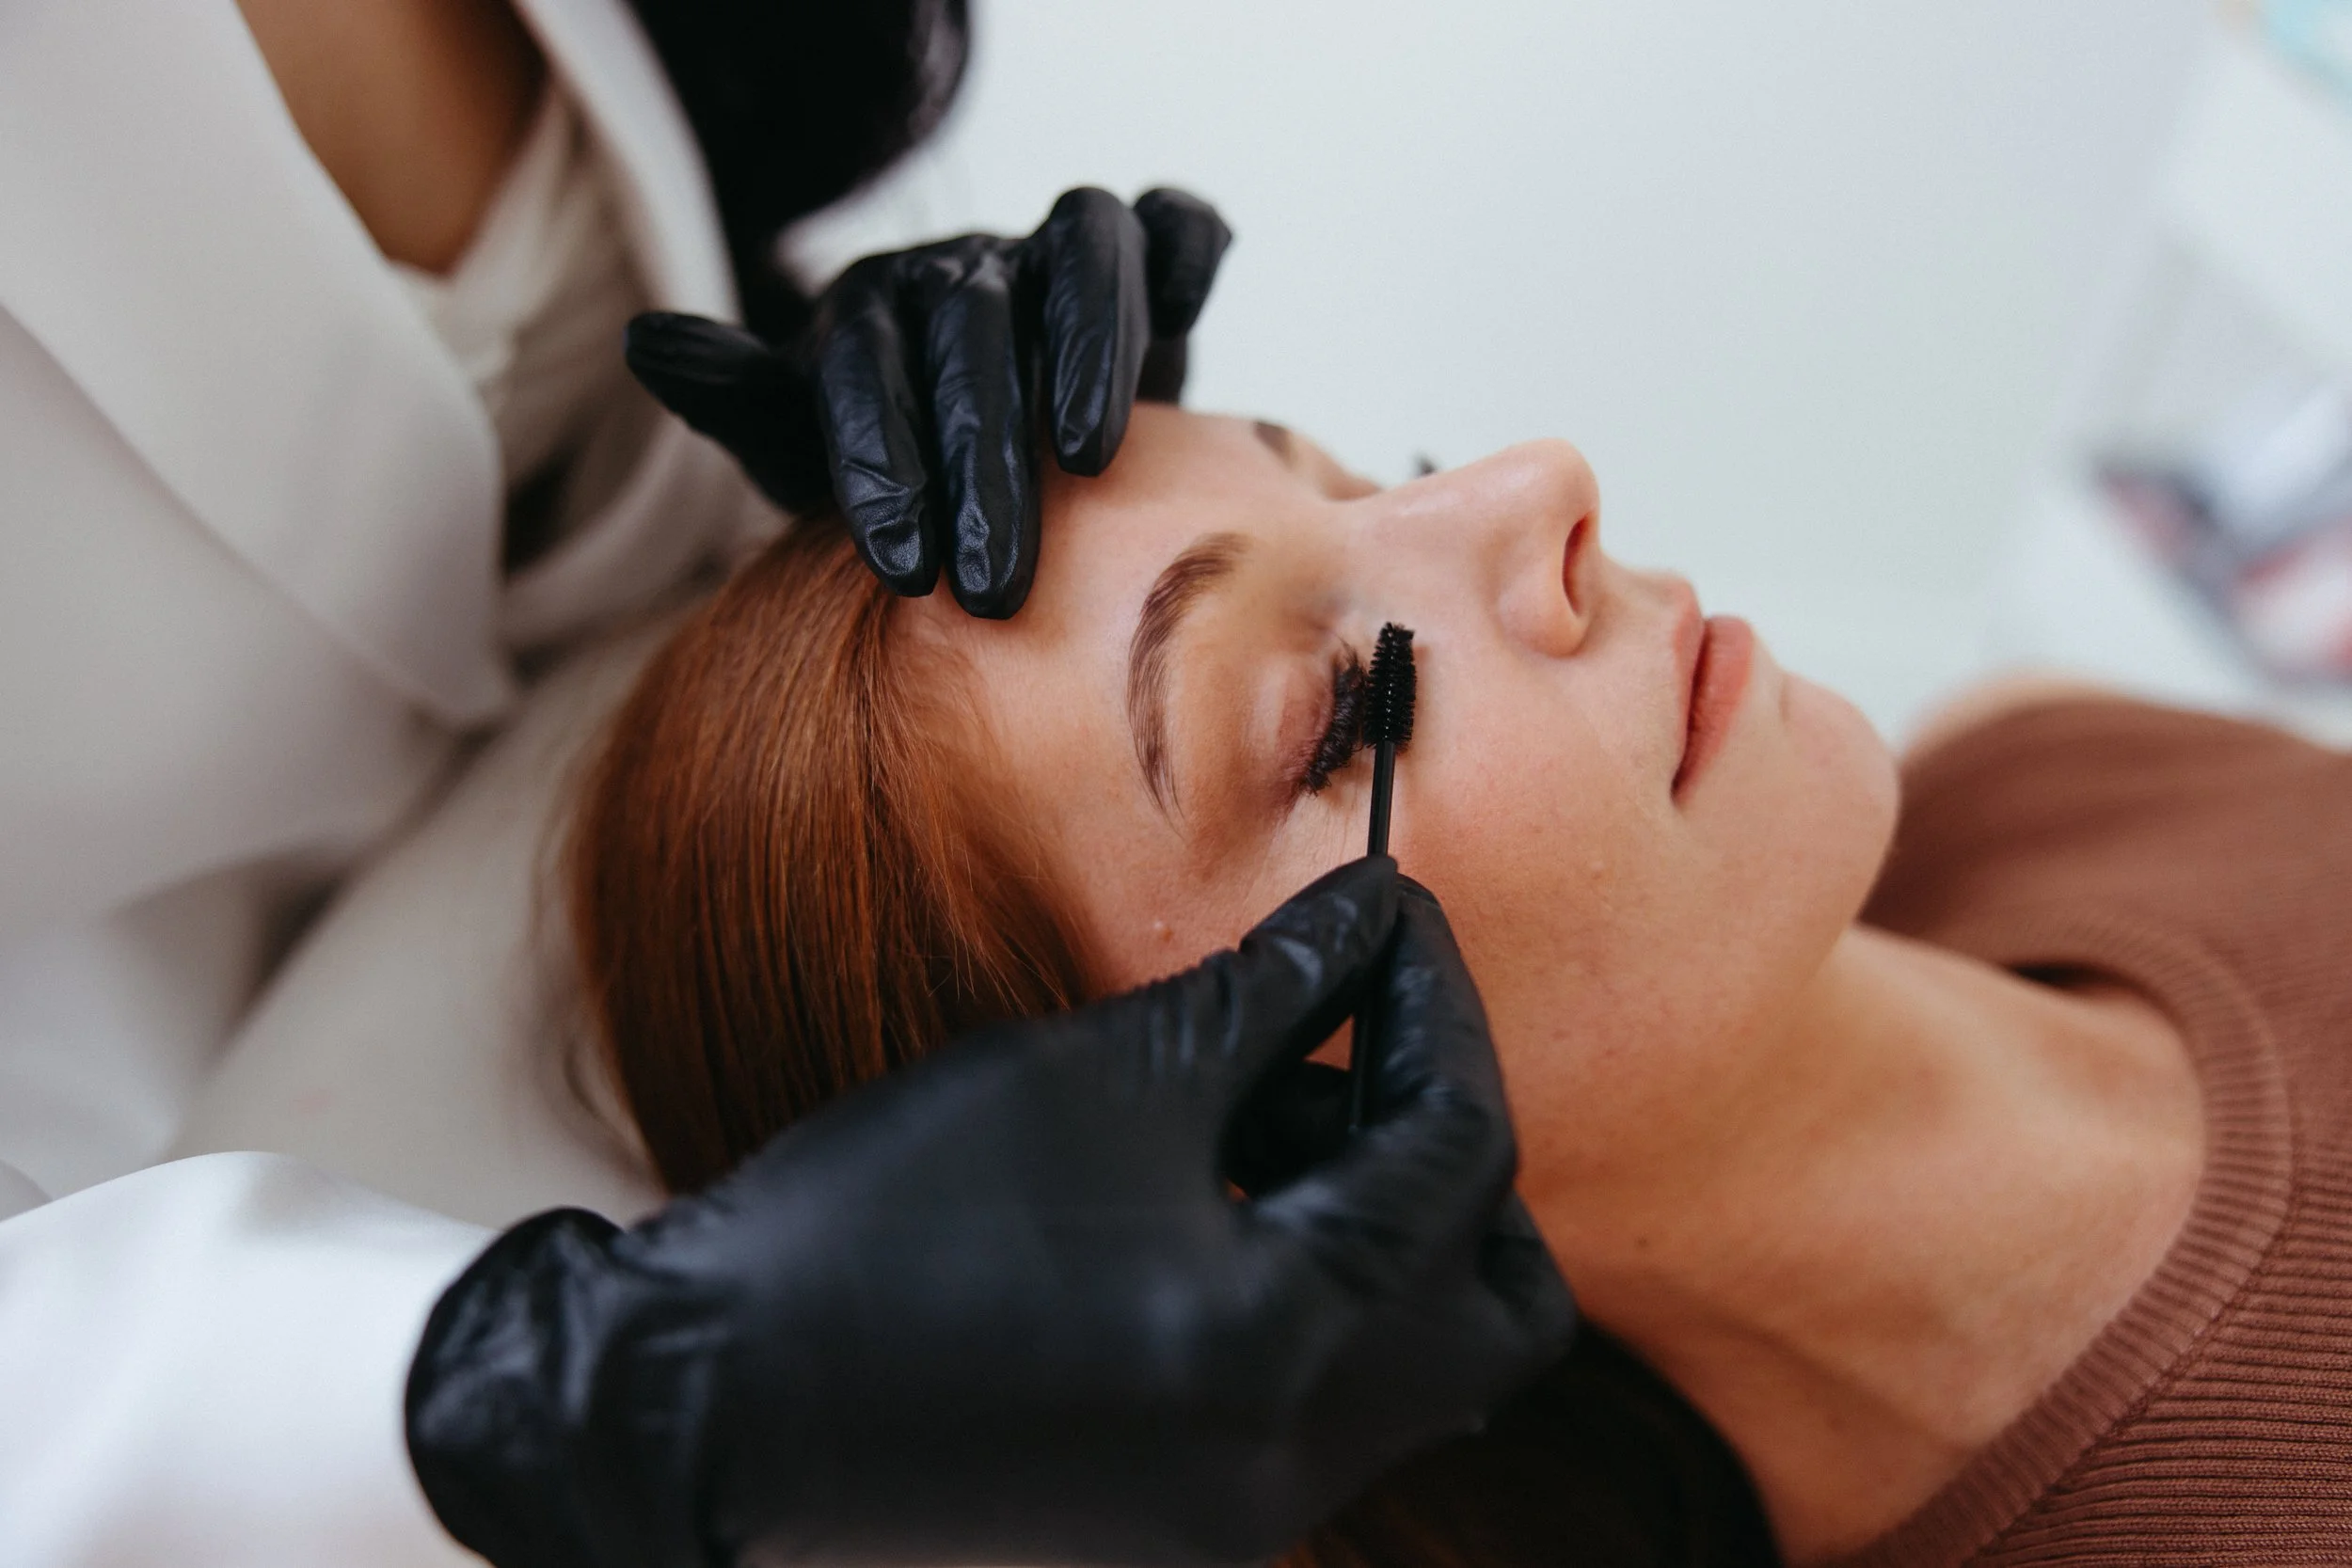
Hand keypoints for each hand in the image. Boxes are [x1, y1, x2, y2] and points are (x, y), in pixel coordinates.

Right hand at [404, 859, 1573, 1567]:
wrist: (712, 1398)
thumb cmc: (891, 1218)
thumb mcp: (1098, 1074)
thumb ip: (1269, 993)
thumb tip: (1368, 916)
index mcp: (1288, 1345)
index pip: (1461, 1153)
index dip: (1437, 1006)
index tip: (1387, 910)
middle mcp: (1297, 1462)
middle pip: (1496, 1299)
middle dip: (1457, 1146)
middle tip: (1372, 1036)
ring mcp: (1245, 1515)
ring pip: (1417, 1360)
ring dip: (1382, 1216)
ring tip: (1270, 1098)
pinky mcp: (1188, 1524)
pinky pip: (1324, 1402)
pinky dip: (1313, 1290)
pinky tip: (1218, 1192)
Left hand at [626, 186, 1231, 617]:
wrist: (992, 446)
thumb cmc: (893, 458)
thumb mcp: (803, 446)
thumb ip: (737, 400)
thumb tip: (645, 341)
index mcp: (871, 312)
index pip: (866, 369)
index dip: (881, 463)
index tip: (902, 572)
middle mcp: (964, 272)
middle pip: (974, 331)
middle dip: (981, 457)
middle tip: (993, 586)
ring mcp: (1052, 258)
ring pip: (1081, 250)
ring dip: (1092, 344)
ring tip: (1089, 459)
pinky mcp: (1144, 261)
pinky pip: (1171, 222)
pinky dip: (1184, 250)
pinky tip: (1188, 313)